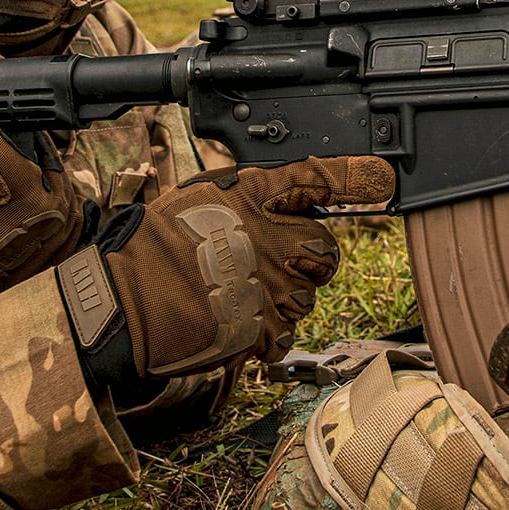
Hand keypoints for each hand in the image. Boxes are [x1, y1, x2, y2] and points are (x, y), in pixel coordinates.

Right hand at [103, 157, 394, 377]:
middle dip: (311, 257)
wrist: (127, 302)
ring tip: (240, 293)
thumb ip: (244, 200)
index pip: (315, 180)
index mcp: (251, 198)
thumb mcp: (197, 200)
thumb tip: (275, 206)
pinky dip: (267, 331)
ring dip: (285, 296)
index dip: (354, 178)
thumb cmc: (153, 247)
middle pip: (326, 249)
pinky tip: (236, 319)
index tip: (381, 178)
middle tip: (276, 261)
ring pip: (308, 294)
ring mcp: (271, 285)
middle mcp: (270, 237)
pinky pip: (286, 332)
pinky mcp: (264, 328)